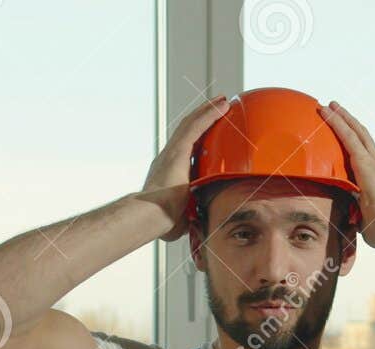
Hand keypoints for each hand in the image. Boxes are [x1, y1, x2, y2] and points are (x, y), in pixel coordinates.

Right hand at [138, 95, 228, 241]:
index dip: (198, 138)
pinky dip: (209, 114)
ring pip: (192, 124)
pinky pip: (196, 126)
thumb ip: (192, 214)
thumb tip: (202, 222)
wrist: (150, 215)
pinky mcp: (178, 150)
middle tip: (219, 107)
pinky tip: (223, 105)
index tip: (210, 132)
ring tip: (224, 101)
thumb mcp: (183, 215)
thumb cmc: (162, 221)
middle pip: (188, 131)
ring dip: (208, 110)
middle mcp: (168, 157)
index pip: (186, 149)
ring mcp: (172, 152)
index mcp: (170, 171)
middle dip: (203, 117)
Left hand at [318, 101, 374, 249]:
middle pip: (362, 137)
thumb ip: (358, 216)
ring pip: (354, 132)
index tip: (346, 133)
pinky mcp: (364, 161)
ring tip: (328, 106)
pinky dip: (336, 122)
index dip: (356, 142)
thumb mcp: (367, 221)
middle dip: (349, 122)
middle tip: (335, 109)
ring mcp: (373, 161)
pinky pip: (347, 136)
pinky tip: (326, 111)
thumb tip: (352, 220)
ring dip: (341, 117)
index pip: (366, 155)